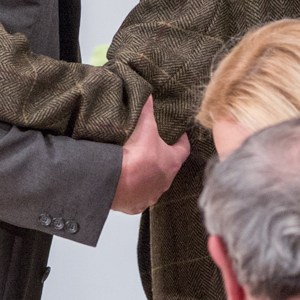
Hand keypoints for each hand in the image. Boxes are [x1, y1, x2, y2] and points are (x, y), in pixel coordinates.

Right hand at [112, 98, 189, 213]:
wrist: (116, 182)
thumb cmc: (136, 158)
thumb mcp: (144, 128)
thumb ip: (148, 110)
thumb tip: (148, 94)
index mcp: (172, 162)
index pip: (183, 150)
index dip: (181, 141)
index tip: (179, 135)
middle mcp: (165, 182)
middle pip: (168, 168)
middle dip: (162, 159)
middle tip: (154, 148)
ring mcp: (151, 195)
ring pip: (153, 184)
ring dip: (148, 176)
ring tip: (137, 165)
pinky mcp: (136, 205)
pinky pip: (137, 197)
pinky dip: (134, 190)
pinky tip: (126, 182)